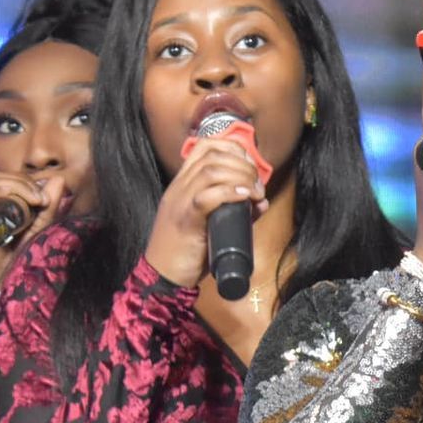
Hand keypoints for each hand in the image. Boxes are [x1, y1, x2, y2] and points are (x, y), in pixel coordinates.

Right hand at [0, 170, 68, 289]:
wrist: (11, 279)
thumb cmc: (24, 256)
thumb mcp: (42, 226)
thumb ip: (50, 205)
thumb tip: (58, 178)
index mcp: (2, 205)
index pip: (8, 179)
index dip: (28, 181)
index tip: (46, 196)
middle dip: (24, 182)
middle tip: (42, 199)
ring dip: (17, 186)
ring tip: (36, 201)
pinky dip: (2, 193)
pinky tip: (22, 206)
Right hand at [143, 136, 265, 287]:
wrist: (162, 275)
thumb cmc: (188, 250)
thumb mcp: (211, 222)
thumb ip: (235, 209)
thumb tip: (261, 202)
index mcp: (183, 183)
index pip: (205, 147)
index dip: (233, 148)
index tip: (250, 165)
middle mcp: (179, 187)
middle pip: (212, 155)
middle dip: (242, 164)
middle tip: (257, 183)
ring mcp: (180, 202)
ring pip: (210, 171)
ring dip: (240, 177)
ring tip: (255, 193)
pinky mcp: (186, 220)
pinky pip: (206, 196)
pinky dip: (230, 193)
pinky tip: (245, 198)